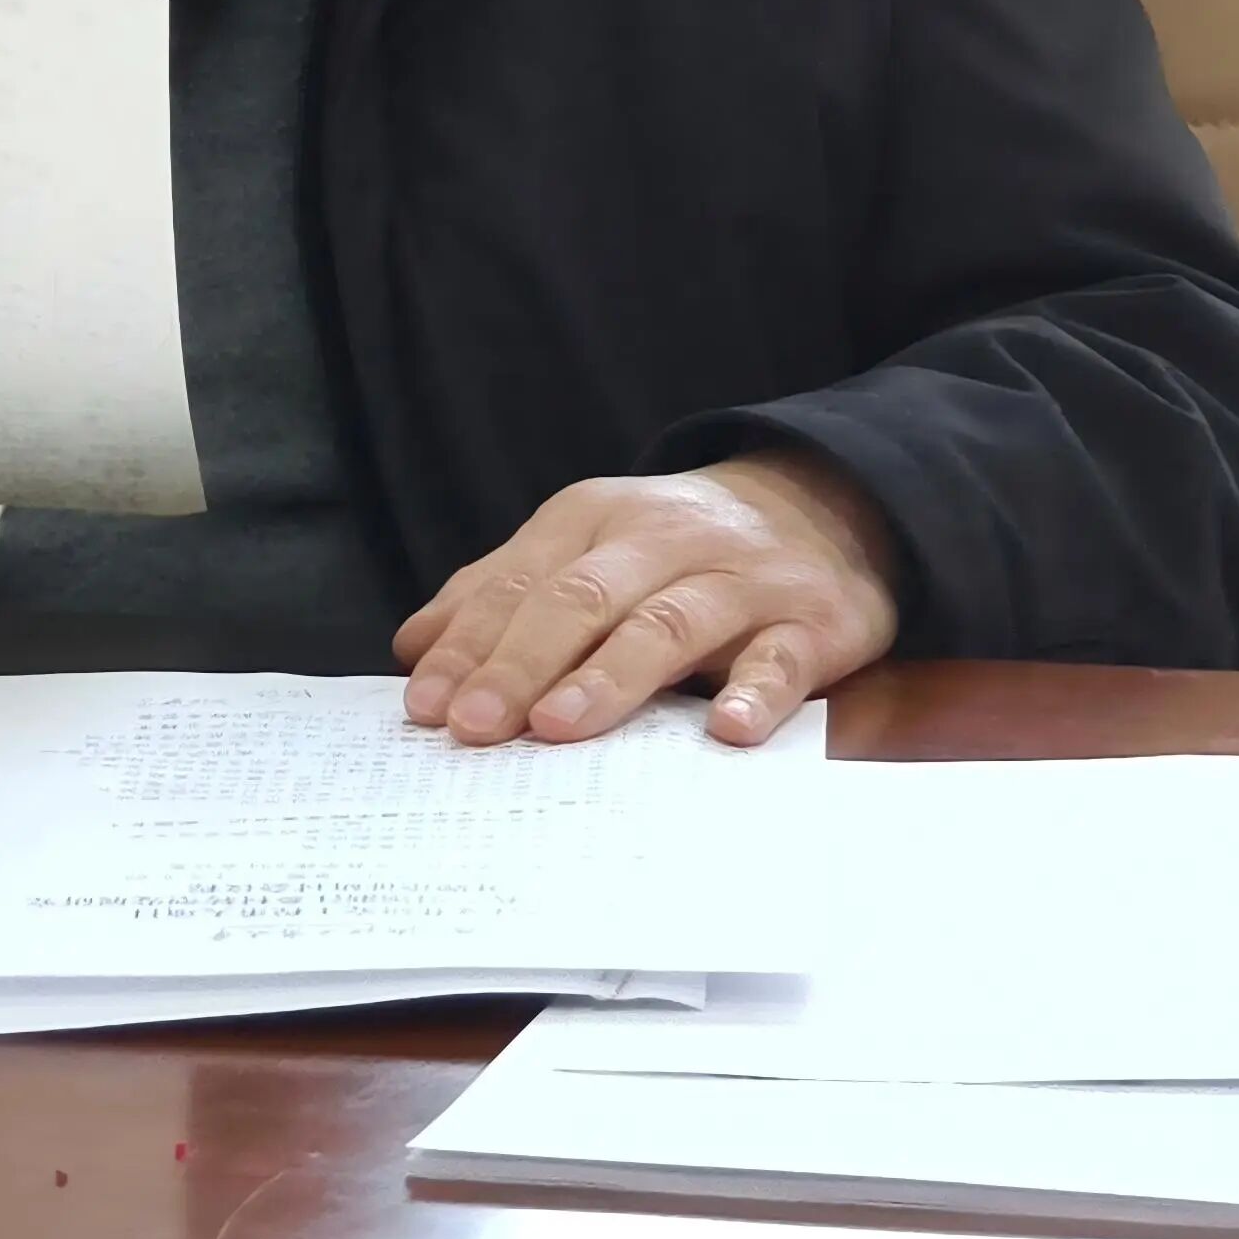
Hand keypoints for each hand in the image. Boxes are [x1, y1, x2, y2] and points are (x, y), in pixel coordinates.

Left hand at [394, 451, 902, 748]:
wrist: (824, 508)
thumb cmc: (677, 550)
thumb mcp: (585, 550)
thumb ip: (502, 592)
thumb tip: (415, 647)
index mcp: (594, 519)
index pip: (519, 583)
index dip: (468, 646)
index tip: (424, 707)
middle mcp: (662, 539)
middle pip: (580, 599)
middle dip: (518, 664)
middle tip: (473, 727)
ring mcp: (739, 580)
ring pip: (666, 624)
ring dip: (609, 676)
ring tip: (557, 727)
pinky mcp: (810, 622)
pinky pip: (781, 658)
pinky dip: (754, 692)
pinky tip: (725, 730)